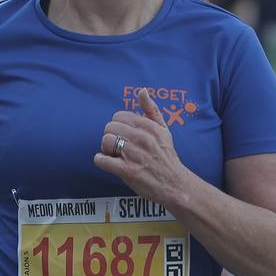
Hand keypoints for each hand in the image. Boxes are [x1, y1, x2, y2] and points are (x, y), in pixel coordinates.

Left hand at [93, 88, 191, 204]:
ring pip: (106, 141)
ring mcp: (134, 154)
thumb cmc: (166, 156)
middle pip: (109, 128)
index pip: (119, 116)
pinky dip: (101, 161)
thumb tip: (142, 91)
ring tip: (114, 155)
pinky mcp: (127, 171)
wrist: (174, 184)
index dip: (118, 126)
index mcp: (148, 126)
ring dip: (106, 149)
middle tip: (118, 146)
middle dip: (111, 137)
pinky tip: (109, 163)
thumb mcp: (164, 129)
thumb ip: (152, 110)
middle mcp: (142, 138)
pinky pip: (102, 160)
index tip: (123, 135)